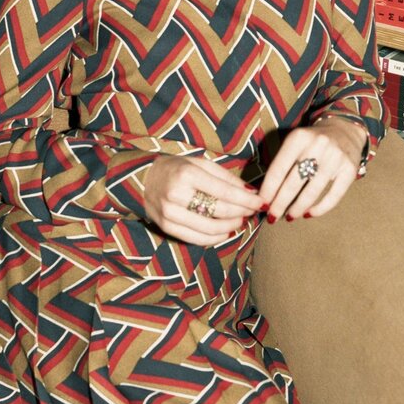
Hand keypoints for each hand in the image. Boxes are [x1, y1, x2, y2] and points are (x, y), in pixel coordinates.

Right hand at [143, 155, 262, 245]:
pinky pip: (196, 239)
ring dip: (231, 226)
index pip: (225, 191)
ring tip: (240, 220)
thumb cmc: (176, 169)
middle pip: (219, 210)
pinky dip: (216, 238)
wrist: (143, 179)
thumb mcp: (200, 164)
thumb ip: (225, 177)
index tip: (261, 202)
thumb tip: (251, 193)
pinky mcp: (166, 227)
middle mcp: (177, 194)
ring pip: (210, 228)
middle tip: (252, 211)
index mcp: (187, 174)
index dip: (246, 200)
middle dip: (242, 212)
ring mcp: (170, 213)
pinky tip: (226, 231)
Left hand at [258, 119, 366, 221]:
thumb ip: (281, 165)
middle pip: (293, 183)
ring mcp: (336, 157)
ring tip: (290, 216)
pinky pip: (333, 196)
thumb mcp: (294, 144)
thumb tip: (265, 195)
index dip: (268, 190)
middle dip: (280, 204)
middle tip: (272, 217)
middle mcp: (317, 146)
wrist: (344, 129)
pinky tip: (309, 214)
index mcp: (298, 138)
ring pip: (312, 191)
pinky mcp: (350, 169)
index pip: (278, 170)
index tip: (261, 205)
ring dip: (298, 208)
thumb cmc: (311, 142)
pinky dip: (320, 208)